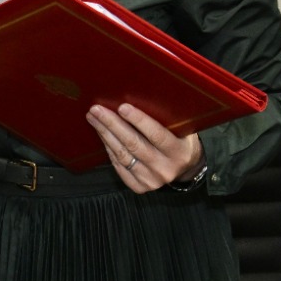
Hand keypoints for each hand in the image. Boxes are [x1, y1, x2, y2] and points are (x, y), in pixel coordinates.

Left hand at [86, 103, 202, 193]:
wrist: (186, 168)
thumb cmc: (180, 140)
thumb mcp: (182, 128)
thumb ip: (165, 118)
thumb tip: (138, 94)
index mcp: (179, 152)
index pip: (157, 135)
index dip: (139, 120)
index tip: (122, 107)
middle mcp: (165, 168)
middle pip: (134, 144)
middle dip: (112, 124)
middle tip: (97, 110)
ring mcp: (152, 180)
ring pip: (123, 155)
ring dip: (105, 135)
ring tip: (94, 118)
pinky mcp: (140, 186)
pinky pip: (119, 166)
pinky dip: (109, 149)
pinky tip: (102, 134)